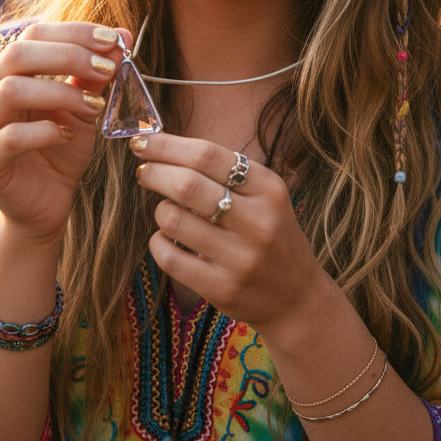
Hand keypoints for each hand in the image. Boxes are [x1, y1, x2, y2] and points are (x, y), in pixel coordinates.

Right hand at [0, 23, 129, 245]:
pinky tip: (68, 137)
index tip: (113, 39)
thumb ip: (93, 73)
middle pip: (16, 54)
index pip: (31, 35)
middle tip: (107, 68)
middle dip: (68, 56)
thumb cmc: (61, 148)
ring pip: (11, 91)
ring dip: (61, 94)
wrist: (48, 204)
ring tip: (94, 107)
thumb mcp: (82, 105)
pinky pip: (10, 136)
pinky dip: (46, 132)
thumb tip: (122, 36)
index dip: (73, 33)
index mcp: (0, 73)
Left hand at [131, 132, 328, 334]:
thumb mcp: (264, 195)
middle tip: (143, 171)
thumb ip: (223, 172)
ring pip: (173, 220)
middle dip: (154, 172)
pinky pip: (169, 257)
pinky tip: (168, 240)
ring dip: (160, 211)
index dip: (166, 146)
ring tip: (168, 212)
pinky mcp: (222, 289)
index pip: (207, 155)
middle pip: (186, 184)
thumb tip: (162, 148)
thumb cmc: (271, 234)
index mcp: (268, 188)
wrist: (298, 298)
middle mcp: (257, 221)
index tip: (142, 142)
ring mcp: (240, 258)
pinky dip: (158, 242)